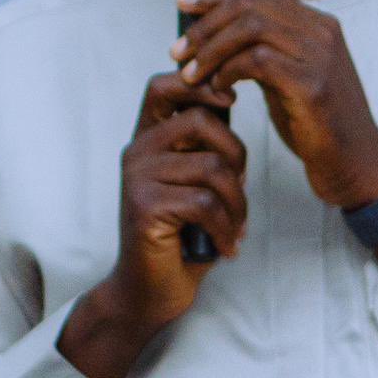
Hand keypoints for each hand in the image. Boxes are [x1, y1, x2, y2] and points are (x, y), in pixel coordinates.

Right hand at [60, 72, 245, 377]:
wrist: (148, 292)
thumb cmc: (180, 237)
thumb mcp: (194, 182)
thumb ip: (204, 146)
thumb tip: (229, 100)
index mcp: (148, 139)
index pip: (165, 85)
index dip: (202, 85)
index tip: (230, 103)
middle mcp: (137, 151)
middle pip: (201, 120)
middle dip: (237, 155)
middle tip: (240, 192)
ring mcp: (137, 177)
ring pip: (212, 167)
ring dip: (238, 203)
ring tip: (235, 228)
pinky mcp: (144, 206)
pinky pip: (206, 202)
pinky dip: (226, 227)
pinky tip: (226, 246)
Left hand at [171, 0, 377, 210]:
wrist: (355, 163)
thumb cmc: (318, 125)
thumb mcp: (288, 78)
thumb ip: (264, 52)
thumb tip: (219, 35)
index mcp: (317, 24)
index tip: (183, 3)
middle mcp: (322, 31)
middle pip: (250, 5)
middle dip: (206, 25)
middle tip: (178, 51)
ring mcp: (320, 56)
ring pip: (251, 27)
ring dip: (211, 50)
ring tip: (191, 74)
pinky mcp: (313, 85)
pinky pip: (258, 62)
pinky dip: (229, 72)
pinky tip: (219, 89)